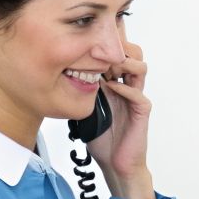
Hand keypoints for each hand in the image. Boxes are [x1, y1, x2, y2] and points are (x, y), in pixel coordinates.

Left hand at [88, 41, 154, 198]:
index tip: (92, 35)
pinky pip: (137, 93)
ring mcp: (136, 97)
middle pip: (133, 53)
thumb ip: (79, 90)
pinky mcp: (142, 111)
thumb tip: (57, 74)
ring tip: (105, 65)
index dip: (109, 42)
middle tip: (98, 48)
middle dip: (117, 47)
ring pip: (140, 67)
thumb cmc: (102, 137)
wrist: (116, 164)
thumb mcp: (84, 107)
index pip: (117, 54)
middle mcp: (128, 86)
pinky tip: (109, 87)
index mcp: (116, 83)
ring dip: (122, 63)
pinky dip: (123, 87)